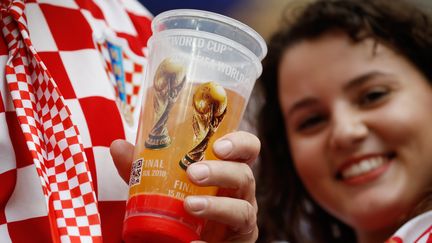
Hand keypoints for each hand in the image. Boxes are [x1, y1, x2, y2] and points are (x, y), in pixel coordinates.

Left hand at [110, 131, 259, 242]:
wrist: (180, 241)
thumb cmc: (178, 207)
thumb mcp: (158, 187)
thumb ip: (141, 169)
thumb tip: (118, 146)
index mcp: (226, 171)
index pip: (247, 150)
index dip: (240, 143)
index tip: (218, 145)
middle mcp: (239, 193)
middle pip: (244, 175)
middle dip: (221, 171)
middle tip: (193, 173)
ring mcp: (241, 219)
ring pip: (242, 209)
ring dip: (217, 205)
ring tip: (190, 205)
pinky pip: (234, 242)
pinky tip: (193, 242)